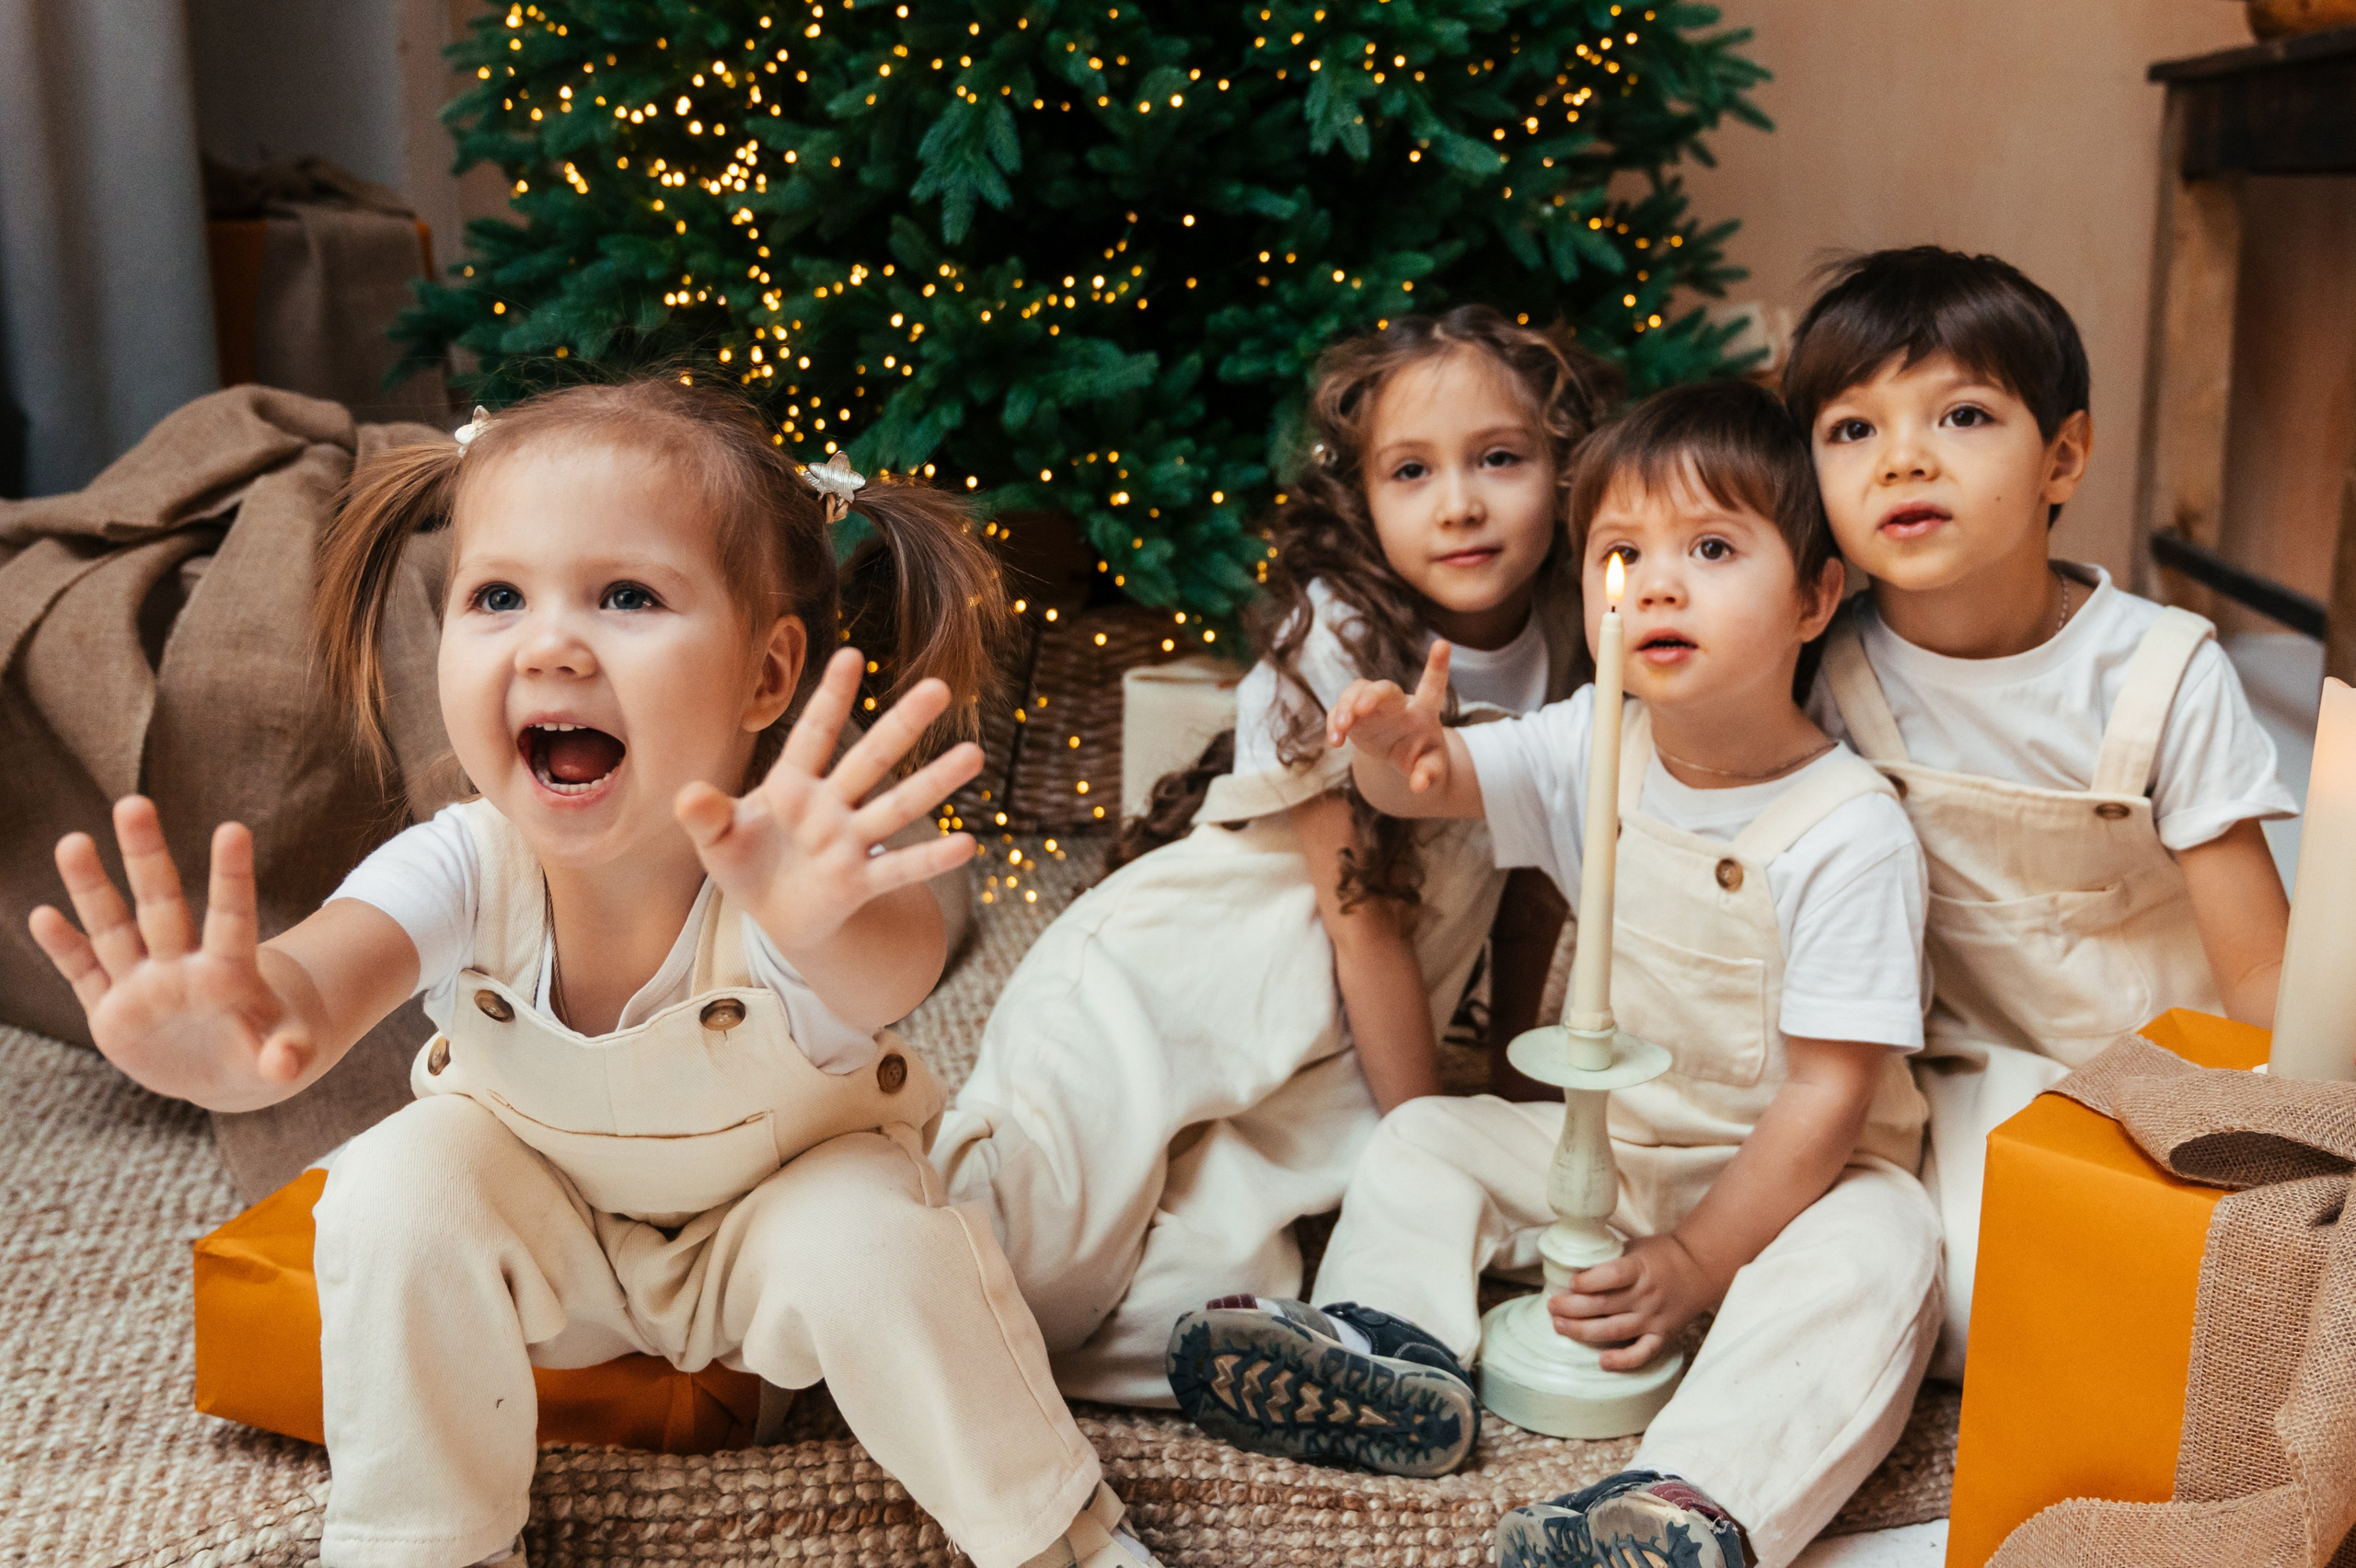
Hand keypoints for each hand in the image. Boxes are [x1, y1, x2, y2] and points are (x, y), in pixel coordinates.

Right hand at [29, 797, 315, 1102]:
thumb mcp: (285, 1054)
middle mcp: (181, 966)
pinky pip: (84, 973)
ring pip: (114, 927)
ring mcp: (142, 984)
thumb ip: (287, 1055)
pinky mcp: (111, 1010)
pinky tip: (43, 915)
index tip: (233, 828)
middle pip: (162, 904)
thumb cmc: (266, 1047)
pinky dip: (64, 948)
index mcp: (230, 971)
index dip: (231, 876)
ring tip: (74, 841)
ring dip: (92, 888)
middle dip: (147, 857)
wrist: (229, 1067)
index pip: (232, 917)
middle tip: (134, 802)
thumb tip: (286, 1068)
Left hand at [674, 647, 982, 958]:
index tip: (853, 654)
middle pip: (870, 759)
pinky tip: (967, 844)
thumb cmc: (746, 864)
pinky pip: (898, 867)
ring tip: (974, 754)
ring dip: (934, 782)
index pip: (814, 733)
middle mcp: (830, 805)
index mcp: (792, 784)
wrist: (774, 916)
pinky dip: (931, 858)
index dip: (831, 696)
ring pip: (897, 806)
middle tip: (939, 688)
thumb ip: (705, 816)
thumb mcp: (715, 840)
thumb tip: (686, 795)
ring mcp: (849, 841)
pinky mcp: (859, 881)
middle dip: (902, 724)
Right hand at [1326, 640, 1451, 793]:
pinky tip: (1335, 742)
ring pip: (1356, 692)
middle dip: (1371, 695)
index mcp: (1423, 712)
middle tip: (1360, 709)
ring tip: (1342, 730)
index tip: (1443, 644)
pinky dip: (1334, 724)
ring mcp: (1372, 706)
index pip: (1433, 687)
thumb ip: (1429, 774)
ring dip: (1346, 708)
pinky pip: (1339, 711)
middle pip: (1384, 689)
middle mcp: (1397, 702)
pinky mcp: (1352, 715)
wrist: (1402, 755)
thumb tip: (1420, 785)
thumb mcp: (1431, 766)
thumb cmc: (1423, 756)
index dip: (1437, 666)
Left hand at [1548, 1233, 1722, 1370]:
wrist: (1700, 1267)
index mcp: (1639, 1268)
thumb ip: (1609, 1259)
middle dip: (1572, 1307)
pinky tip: (1603, 1362)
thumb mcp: (1634, 1248)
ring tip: (1560, 1326)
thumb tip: (1570, 1267)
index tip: (1569, 1282)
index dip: (1588, 1281)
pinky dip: (1623, 1361)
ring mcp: (1654, 1318)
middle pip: (1604, 1305)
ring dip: (1583, 1331)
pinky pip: (1642, 1353)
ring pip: (1614, 1330)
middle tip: (1552, 1307)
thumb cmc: (1661, 1255)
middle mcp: (1646, 1295)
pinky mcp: (1663, 1335)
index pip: (1612, 1276)